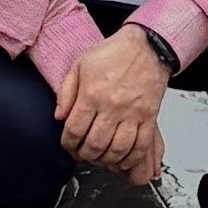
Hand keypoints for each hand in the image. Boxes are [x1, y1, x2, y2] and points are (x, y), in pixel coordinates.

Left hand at [51, 28, 169, 179]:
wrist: (146, 47)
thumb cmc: (114, 54)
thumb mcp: (79, 66)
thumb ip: (66, 93)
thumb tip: (59, 116)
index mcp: (92, 94)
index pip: (74, 130)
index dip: (68, 144)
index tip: (68, 146)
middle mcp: (112, 106)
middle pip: (95, 144)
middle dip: (85, 155)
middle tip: (82, 154)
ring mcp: (132, 113)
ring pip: (118, 149)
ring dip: (106, 160)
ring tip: (100, 158)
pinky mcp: (149, 117)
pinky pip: (141, 145)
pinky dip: (131, 158)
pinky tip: (123, 159)